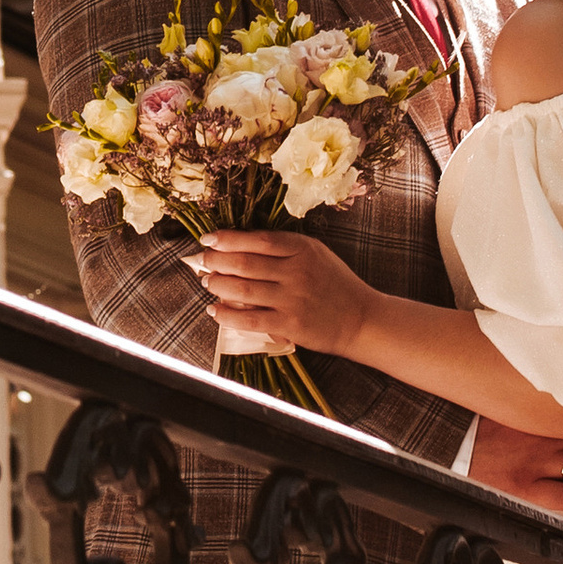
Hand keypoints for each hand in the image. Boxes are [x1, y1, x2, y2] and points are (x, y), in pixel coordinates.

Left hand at [195, 228, 370, 355]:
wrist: (361, 318)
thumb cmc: (335, 284)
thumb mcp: (316, 254)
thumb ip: (284, 247)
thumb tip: (241, 244)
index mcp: (302, 249)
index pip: (257, 239)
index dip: (227, 239)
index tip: (209, 239)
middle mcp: (296, 271)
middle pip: (244, 263)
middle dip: (215, 261)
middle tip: (201, 262)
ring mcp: (293, 299)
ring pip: (242, 289)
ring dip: (217, 285)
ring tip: (207, 283)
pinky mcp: (290, 324)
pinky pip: (249, 319)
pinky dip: (226, 315)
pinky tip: (215, 311)